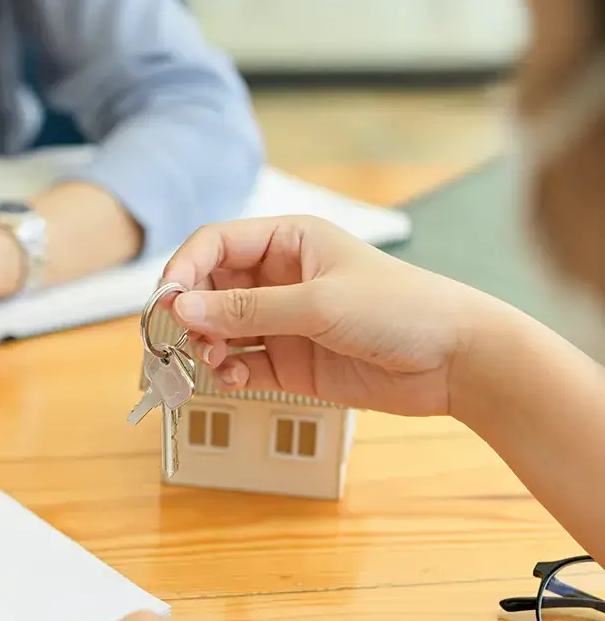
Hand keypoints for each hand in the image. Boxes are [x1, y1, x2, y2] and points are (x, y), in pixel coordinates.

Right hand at [159, 215, 505, 416]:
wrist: (457, 361)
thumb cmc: (400, 308)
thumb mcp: (318, 303)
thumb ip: (245, 309)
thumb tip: (179, 309)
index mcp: (288, 241)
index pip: (214, 245)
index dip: (183, 270)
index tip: (164, 303)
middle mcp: (279, 277)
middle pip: (208, 288)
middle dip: (189, 314)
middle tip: (180, 339)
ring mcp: (282, 321)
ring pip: (219, 329)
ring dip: (205, 346)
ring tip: (212, 361)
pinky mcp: (290, 362)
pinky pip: (240, 364)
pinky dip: (228, 373)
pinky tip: (235, 379)